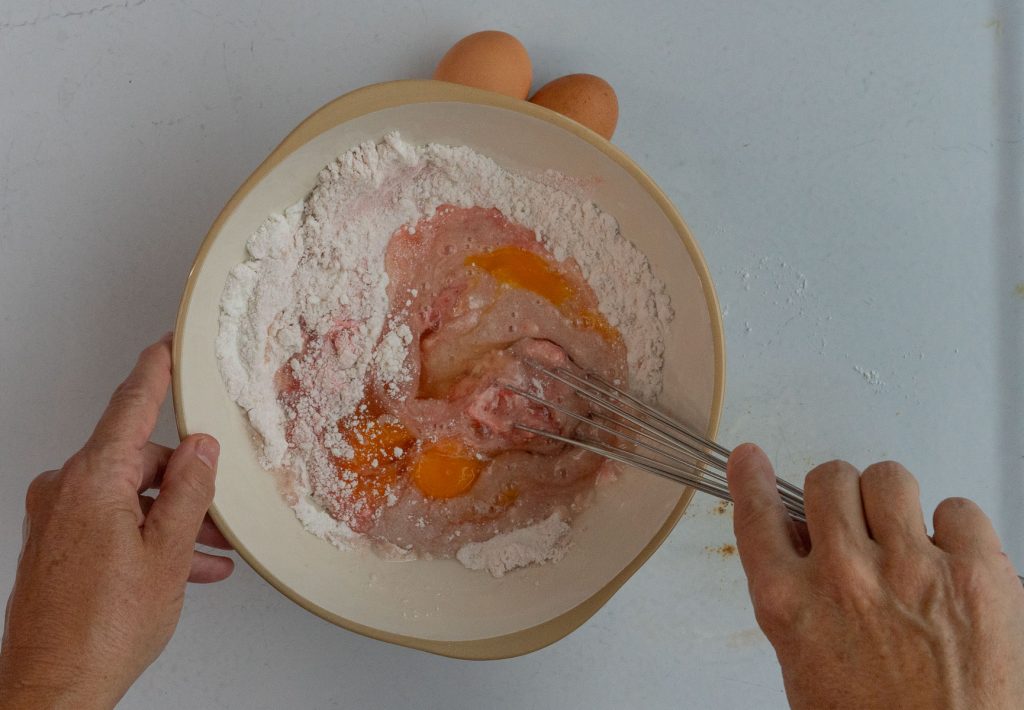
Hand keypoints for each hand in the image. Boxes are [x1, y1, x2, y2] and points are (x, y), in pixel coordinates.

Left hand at [0, 335, 233, 708]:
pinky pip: (110, 522)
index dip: (155, 372)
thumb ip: (188, 490)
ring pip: (127, 495)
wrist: (55, 689)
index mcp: (92, 480)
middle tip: (217, 504)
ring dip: (170, 515)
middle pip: (135, 458)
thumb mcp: (168, 551)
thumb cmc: (102, 630)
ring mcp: (56, 519)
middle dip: (182, 478)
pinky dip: (147, 535)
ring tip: (207, 548)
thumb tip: (200, 449)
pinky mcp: (55, 546)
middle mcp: (65, 490)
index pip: (130, 405)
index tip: (168, 346)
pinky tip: (181, 566)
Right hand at [726, 444, 1023, 708]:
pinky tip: (952, 562)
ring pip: (889, 478)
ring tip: (906, 537)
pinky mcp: (976, 572)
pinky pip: (958, 508)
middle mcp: (844, 577)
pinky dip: (956, 529)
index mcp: (791, 605)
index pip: (758, 516)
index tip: (751, 459)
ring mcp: (910, 569)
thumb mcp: (805, 664)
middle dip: (839, 495)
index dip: (752, 479)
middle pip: (828, 479)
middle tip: (856, 521)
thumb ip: (798, 599)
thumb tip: (806, 542)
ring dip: (893, 502)